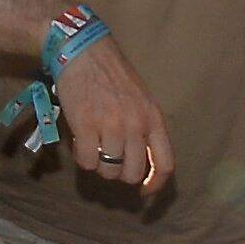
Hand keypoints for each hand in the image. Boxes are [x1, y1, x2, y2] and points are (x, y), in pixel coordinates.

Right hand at [53, 38, 174, 198]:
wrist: (84, 51)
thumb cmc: (111, 75)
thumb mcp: (140, 100)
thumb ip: (143, 128)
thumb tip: (138, 163)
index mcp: (154, 119)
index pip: (165, 164)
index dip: (155, 185)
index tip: (143, 192)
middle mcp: (136, 125)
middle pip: (132, 174)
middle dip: (119, 173)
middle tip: (108, 158)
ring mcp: (112, 126)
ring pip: (109, 170)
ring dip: (99, 164)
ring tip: (92, 145)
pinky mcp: (86, 126)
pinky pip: (87, 162)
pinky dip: (82, 158)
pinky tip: (79, 142)